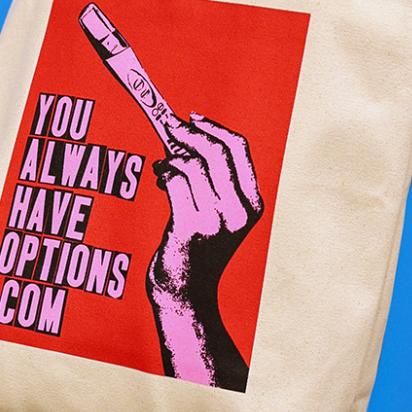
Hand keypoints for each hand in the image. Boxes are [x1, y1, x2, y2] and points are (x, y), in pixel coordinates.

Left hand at [145, 111, 261, 390]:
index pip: (239, 149)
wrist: (186, 294)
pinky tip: (159, 178)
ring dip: (171, 156)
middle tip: (169, 128)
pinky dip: (164, 171)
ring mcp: (216, 221)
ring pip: (191, 164)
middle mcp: (239, 211)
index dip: (214, 128)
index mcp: (252, 204)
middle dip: (188, 133)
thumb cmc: (197, 249)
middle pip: (215, 151)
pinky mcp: (191, 228)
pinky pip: (175, 181)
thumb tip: (186, 133)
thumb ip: (213, 179)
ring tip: (163, 165)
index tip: (193, 117)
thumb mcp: (218, 213)